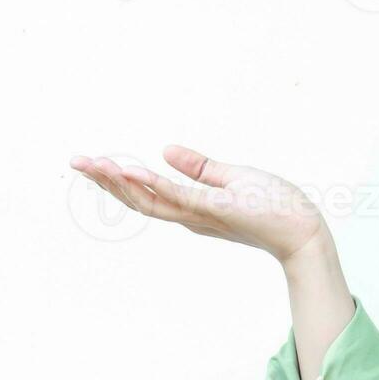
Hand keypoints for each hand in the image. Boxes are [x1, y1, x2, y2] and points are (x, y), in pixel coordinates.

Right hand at [69, 144, 329, 264]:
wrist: (304, 229)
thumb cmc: (274, 205)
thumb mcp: (232, 178)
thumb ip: (198, 168)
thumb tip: (164, 150)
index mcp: (192, 208)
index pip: (146, 193)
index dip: (116, 179)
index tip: (90, 162)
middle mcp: (191, 216)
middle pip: (139, 199)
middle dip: (106, 180)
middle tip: (75, 161)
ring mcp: (204, 214)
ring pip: (154, 199)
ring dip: (121, 181)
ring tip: (94, 164)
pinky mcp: (221, 209)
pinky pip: (184, 197)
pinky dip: (158, 185)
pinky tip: (134, 171)